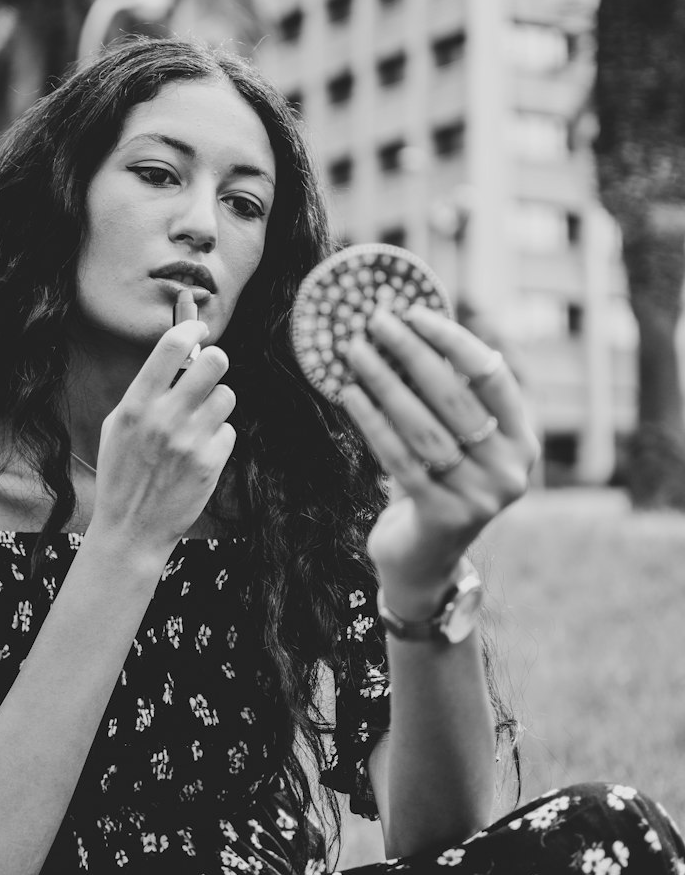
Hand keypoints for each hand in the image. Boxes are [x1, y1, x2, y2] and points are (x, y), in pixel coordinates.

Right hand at [91, 320, 235, 553]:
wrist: (131, 529)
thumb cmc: (122, 474)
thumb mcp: (118, 426)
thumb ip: (144, 392)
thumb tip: (176, 356)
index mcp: (136, 404)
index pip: (173, 346)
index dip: (193, 329)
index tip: (200, 328)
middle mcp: (164, 418)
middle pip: (215, 362)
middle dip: (215, 362)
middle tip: (210, 371)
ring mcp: (190, 441)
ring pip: (227, 396)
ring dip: (217, 404)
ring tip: (200, 421)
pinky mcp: (210, 463)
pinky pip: (229, 431)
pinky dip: (218, 439)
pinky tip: (199, 453)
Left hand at [337, 305, 539, 617]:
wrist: (424, 562)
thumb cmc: (438, 484)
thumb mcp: (458, 441)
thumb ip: (452, 393)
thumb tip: (412, 323)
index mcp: (524, 440)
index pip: (493, 375)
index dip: (453, 340)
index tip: (414, 313)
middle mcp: (511, 469)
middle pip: (456, 397)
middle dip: (411, 353)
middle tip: (375, 322)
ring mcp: (481, 497)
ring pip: (424, 427)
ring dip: (384, 382)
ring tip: (354, 352)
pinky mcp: (444, 516)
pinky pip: (400, 458)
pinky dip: (372, 422)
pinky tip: (350, 394)